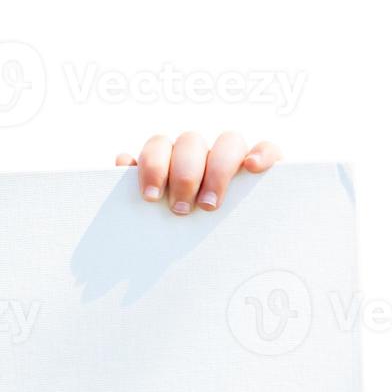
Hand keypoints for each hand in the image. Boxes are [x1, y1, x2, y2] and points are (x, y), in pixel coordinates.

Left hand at [114, 132, 280, 214]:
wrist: (228, 250)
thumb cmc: (181, 229)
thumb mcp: (159, 214)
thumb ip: (142, 189)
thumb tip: (123, 161)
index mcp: (172, 158)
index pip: (159, 144)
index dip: (153, 166)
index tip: (150, 198)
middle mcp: (202, 151)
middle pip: (190, 142)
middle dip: (183, 175)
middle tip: (180, 209)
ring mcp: (234, 155)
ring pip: (228, 141)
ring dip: (217, 170)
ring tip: (209, 205)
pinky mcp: (265, 165)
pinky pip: (268, 146)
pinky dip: (261, 153)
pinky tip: (252, 168)